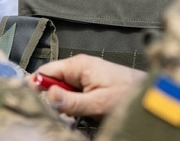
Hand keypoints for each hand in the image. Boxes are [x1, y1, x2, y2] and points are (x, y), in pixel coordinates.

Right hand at [31, 55, 145, 119]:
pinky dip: (71, 102)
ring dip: (62, 102)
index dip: (36, 87)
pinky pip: (72, 92)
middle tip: (57, 113)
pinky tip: (78, 111)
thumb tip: (47, 95)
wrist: (147, 92)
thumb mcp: (97, 102)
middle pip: (51, 81)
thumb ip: (71, 100)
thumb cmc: (126, 93)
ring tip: (71, 114)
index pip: (45, 72)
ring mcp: (84, 73)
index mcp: (78, 65)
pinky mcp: (89, 82)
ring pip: (61, 88)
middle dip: (51, 97)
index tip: (32, 103)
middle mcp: (78, 66)